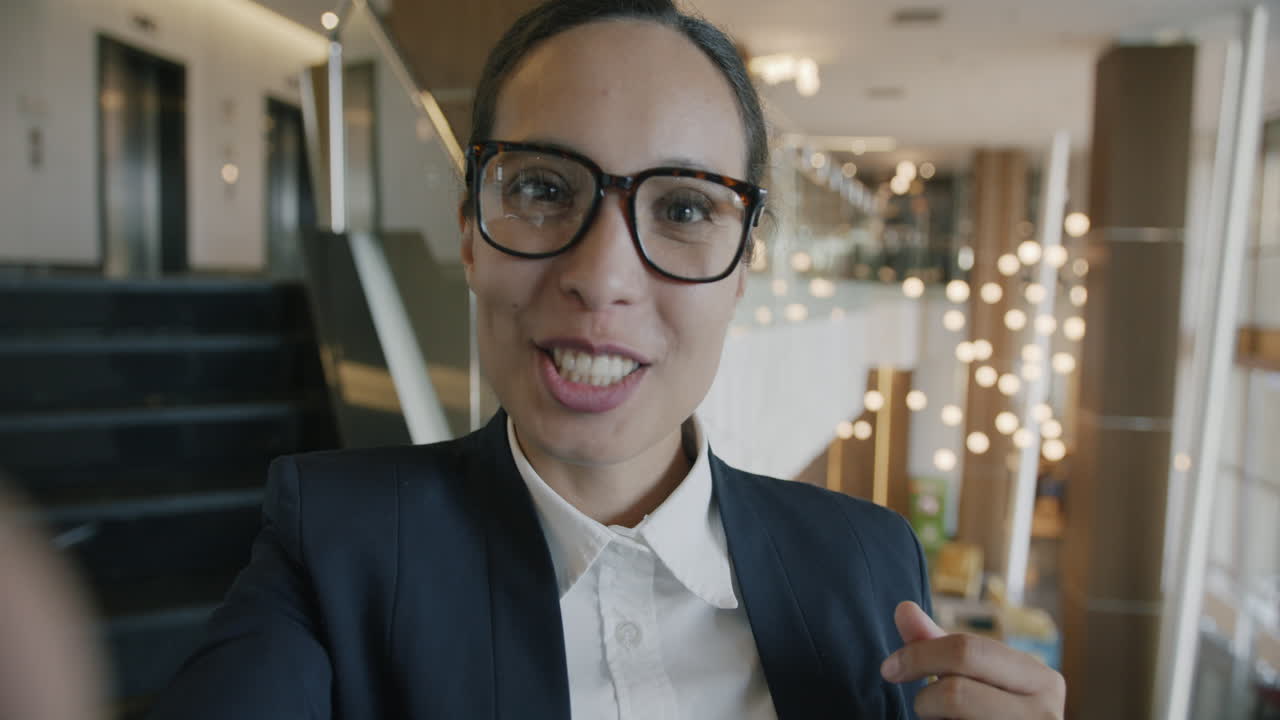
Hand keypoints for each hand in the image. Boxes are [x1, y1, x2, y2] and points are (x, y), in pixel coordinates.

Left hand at [880, 601, 1064, 719]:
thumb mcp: (973, 675)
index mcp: (1041, 679)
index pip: (967, 651)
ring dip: (934, 719)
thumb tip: (903, 608)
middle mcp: (1046, 713)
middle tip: (919, 706)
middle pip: (956, 692)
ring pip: (953, 716)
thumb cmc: (992, 712)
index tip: (889, 668)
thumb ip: (938, 645)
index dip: (919, 655)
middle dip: (926, 698)